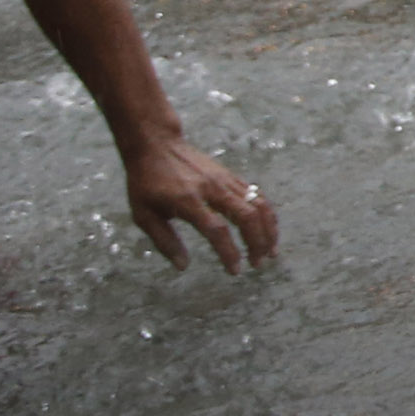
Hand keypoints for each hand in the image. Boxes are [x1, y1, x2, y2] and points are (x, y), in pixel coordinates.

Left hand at [123, 131, 277, 273]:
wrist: (156, 144)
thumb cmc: (146, 182)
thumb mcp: (144, 215)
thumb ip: (165, 241)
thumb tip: (183, 266)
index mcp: (188, 201)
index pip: (217, 230)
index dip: (229, 252)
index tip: (235, 271)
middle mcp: (212, 189)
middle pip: (247, 215)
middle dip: (257, 242)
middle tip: (258, 263)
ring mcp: (224, 180)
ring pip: (258, 203)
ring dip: (268, 229)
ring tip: (270, 250)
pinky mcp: (230, 175)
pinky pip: (256, 194)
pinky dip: (266, 213)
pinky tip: (267, 229)